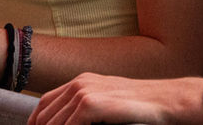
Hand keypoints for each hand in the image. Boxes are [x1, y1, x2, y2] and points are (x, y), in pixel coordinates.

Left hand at [30, 73, 202, 124]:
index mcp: (81, 82)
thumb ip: (87, 110)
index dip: (35, 122)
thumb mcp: (109, 102)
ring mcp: (84, 92)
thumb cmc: (142, 106)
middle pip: (43, 114)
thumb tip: (71, 123)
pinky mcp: (91, 105)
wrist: (167, 100)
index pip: (45, 103)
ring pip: (52, 123)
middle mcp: (79, 84)